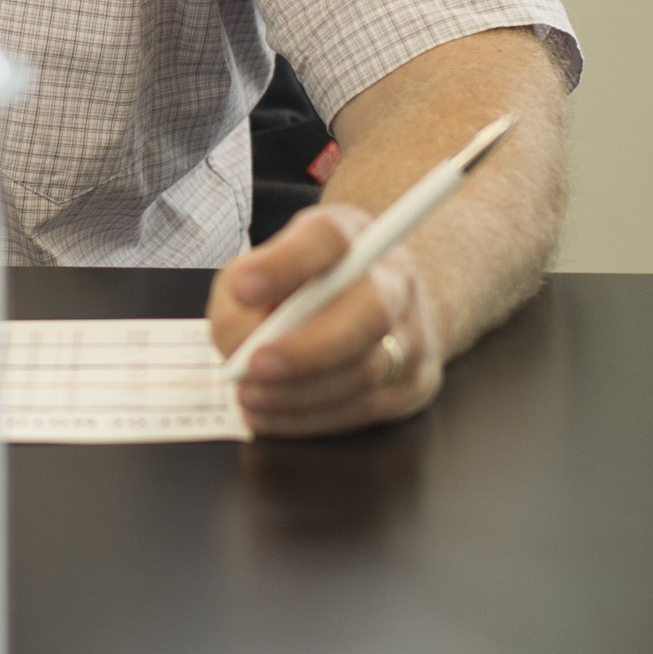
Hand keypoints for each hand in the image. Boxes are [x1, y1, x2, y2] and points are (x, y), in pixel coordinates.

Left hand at [207, 199, 445, 440]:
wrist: (372, 307)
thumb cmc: (301, 287)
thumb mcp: (260, 271)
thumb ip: (239, 298)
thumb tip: (238, 345)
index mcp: (352, 235)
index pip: (328, 237)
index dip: (286, 263)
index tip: (244, 289)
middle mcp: (392, 277)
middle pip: (369, 312)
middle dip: (306, 349)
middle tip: (253, 367)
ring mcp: (412, 330)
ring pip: (365, 371)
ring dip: (299, 393)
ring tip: (251, 396)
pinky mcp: (414, 380)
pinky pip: (363, 409)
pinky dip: (308, 418)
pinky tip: (271, 414)